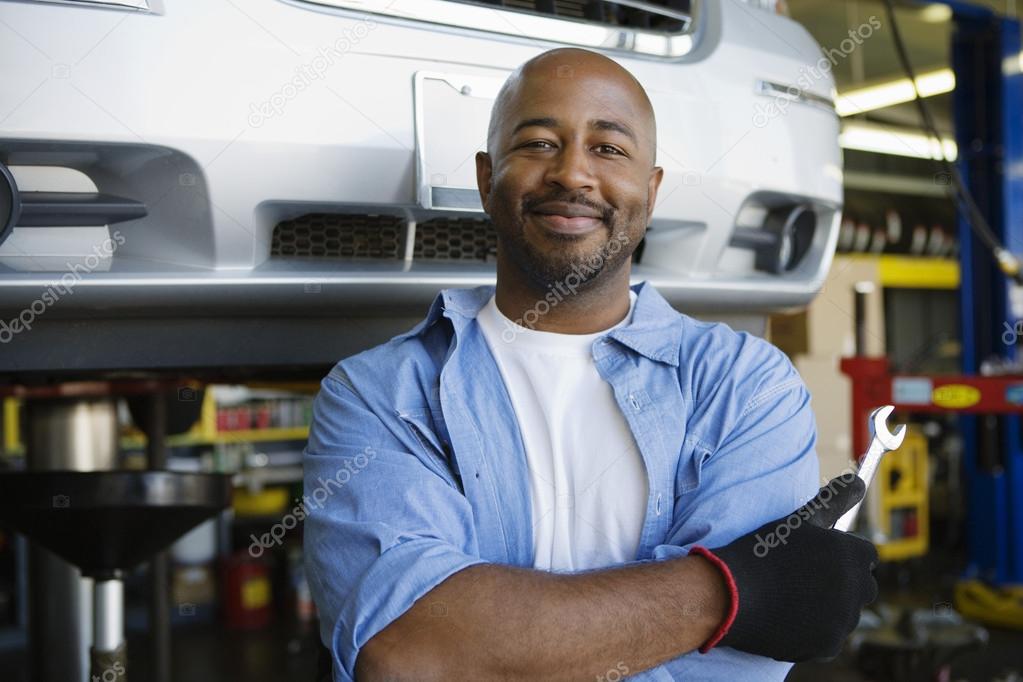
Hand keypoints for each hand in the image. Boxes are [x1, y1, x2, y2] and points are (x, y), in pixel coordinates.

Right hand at [690, 473, 878, 661]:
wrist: (729, 593)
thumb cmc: (763, 552)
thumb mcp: (798, 520)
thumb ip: (834, 500)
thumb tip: (860, 481)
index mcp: (852, 554)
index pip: (864, 555)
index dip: (840, 555)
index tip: (816, 558)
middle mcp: (856, 588)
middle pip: (860, 586)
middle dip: (840, 583)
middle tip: (802, 579)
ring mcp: (844, 620)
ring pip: (844, 613)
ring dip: (827, 608)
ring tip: (790, 597)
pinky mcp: (829, 645)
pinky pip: (829, 637)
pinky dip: (813, 631)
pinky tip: (786, 617)